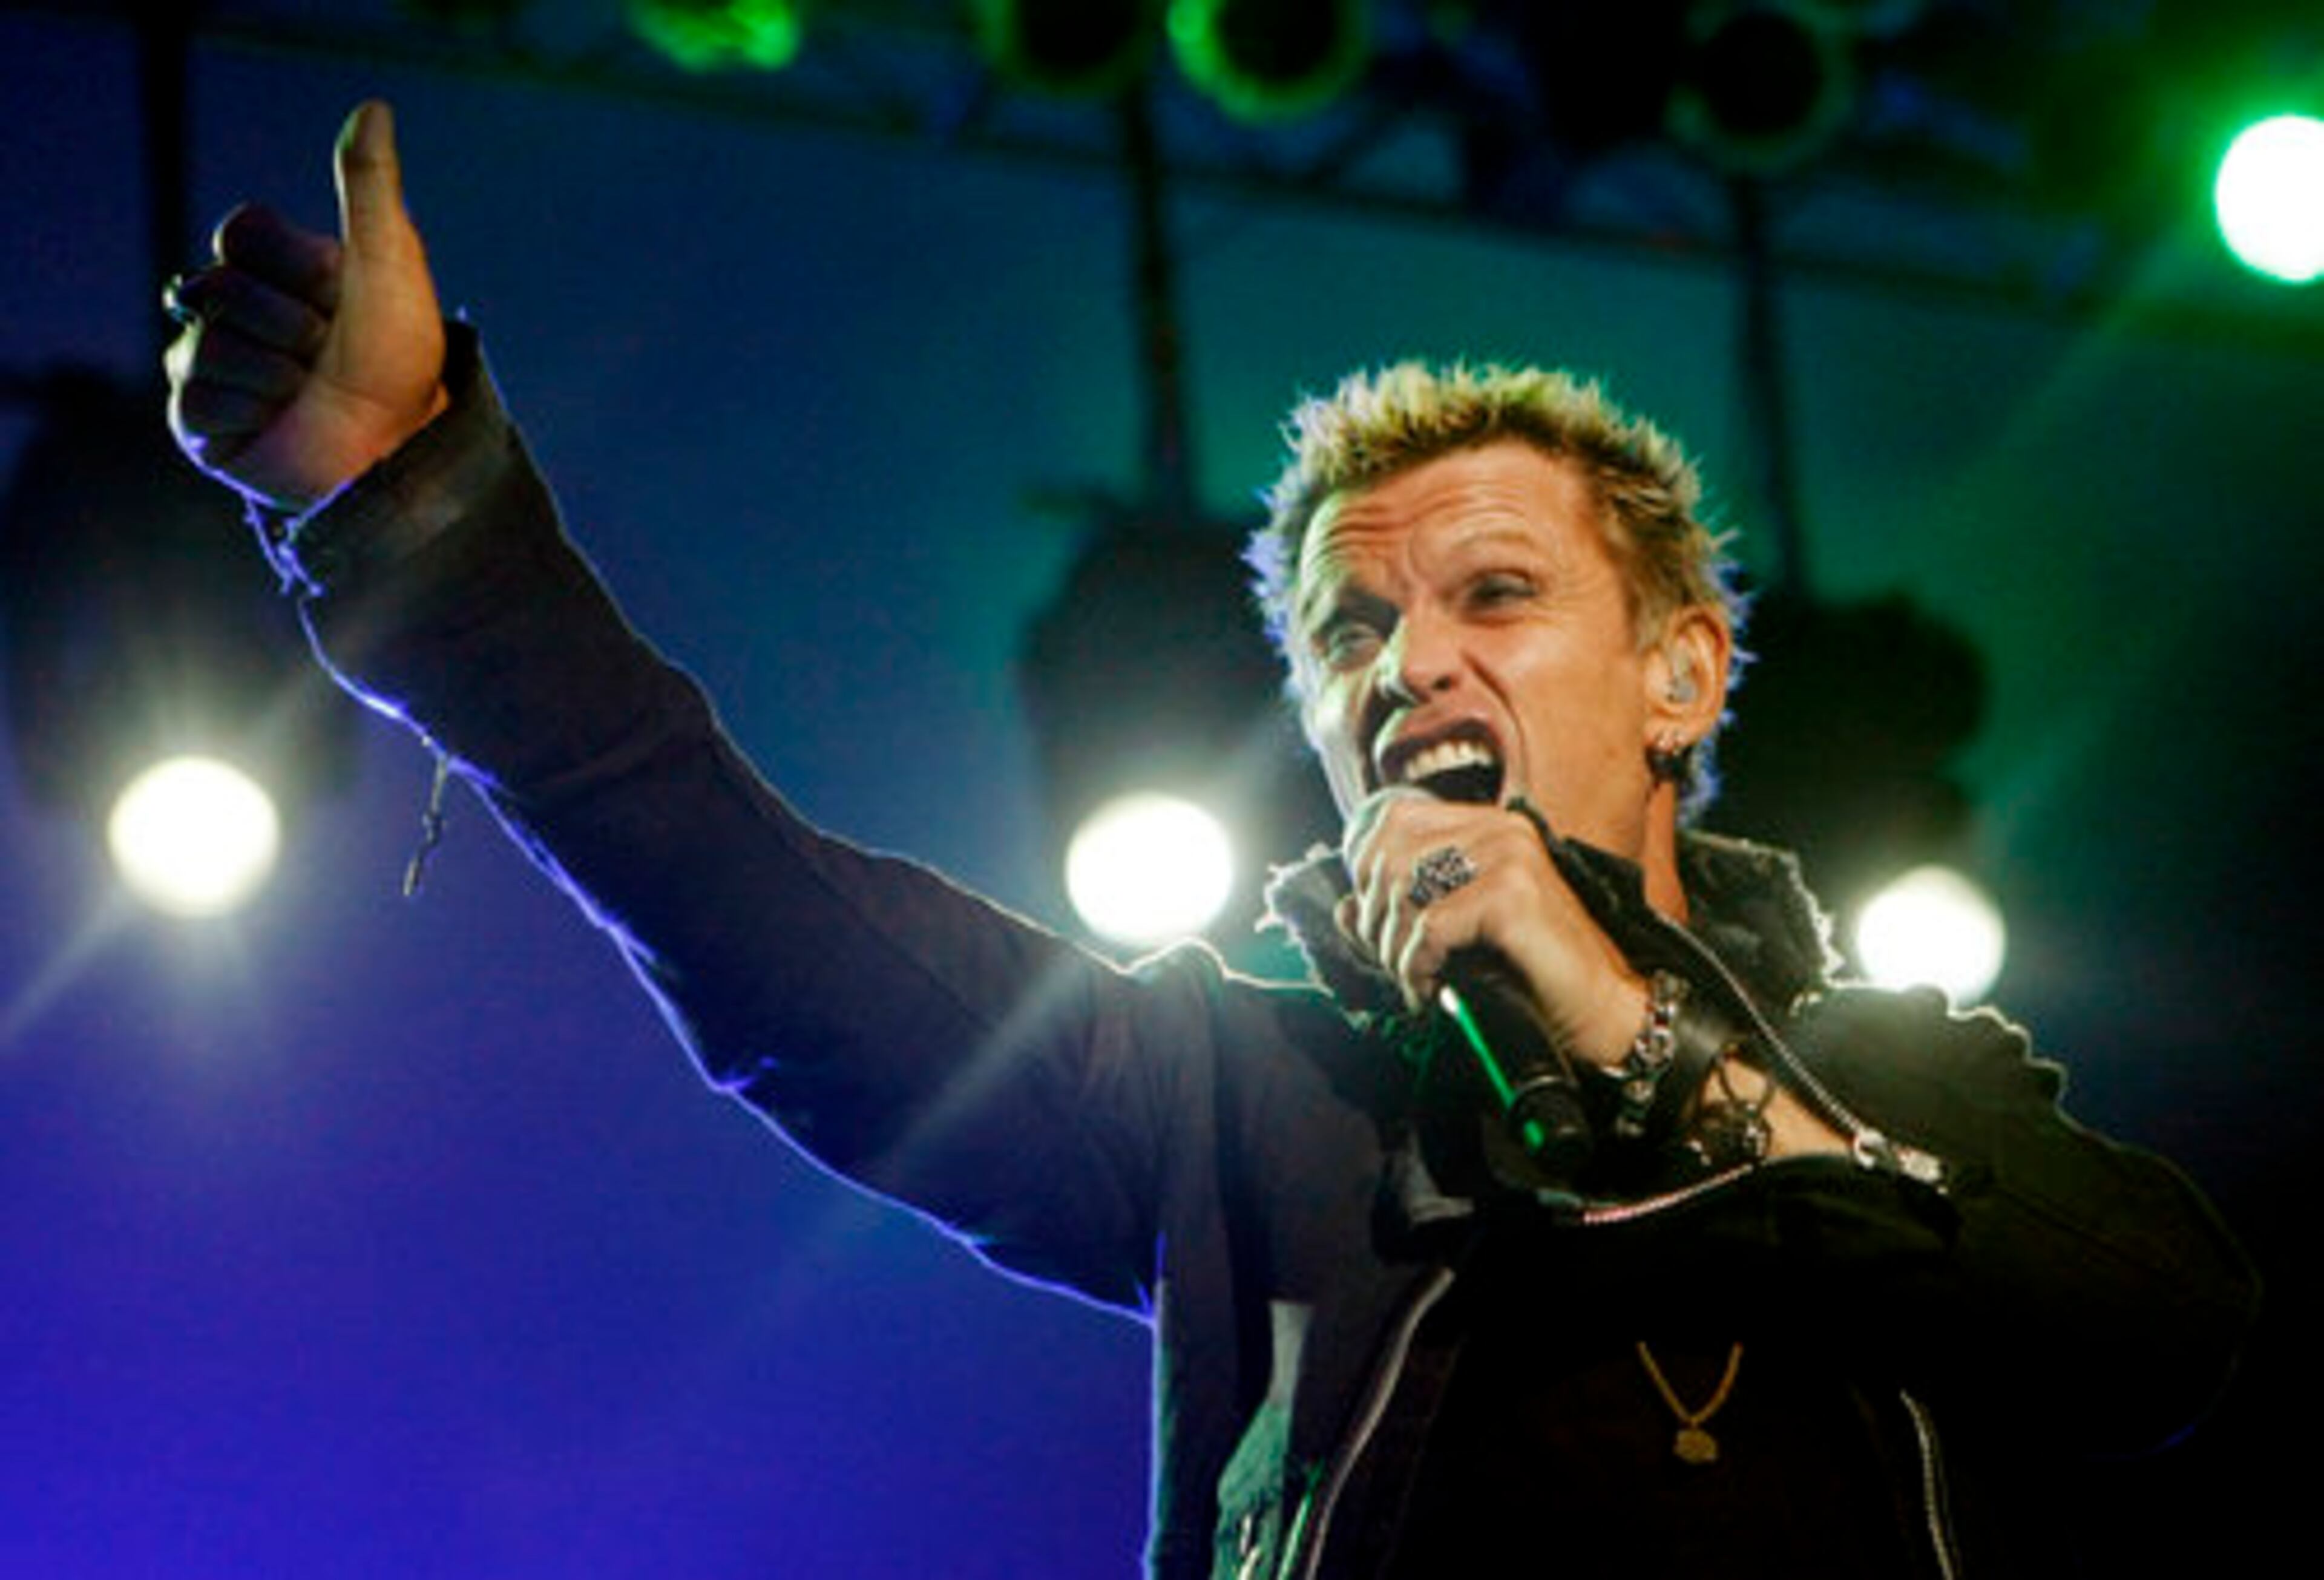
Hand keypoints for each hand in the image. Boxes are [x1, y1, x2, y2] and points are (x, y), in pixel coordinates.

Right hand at [165, 101, 447, 511]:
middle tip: (329, 353)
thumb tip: (374, 107)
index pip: (240, 230)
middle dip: (292, 324)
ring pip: (206, 344)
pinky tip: (282, 419)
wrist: (403, 445)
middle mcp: (231, 308)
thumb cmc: (401, 357)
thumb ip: (371, 187)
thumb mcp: (390, 263)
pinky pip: (197, 397)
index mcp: (272, 266)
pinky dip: (254, 410)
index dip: (296, 264)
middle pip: (220, 286)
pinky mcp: (198, 421)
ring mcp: (208, 363)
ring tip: (311, 391)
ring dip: (278, 372)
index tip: (339, 292)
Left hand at [1336, 789, 1646, 1065]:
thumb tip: (1342, 910)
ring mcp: (1508, 857)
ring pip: (1403, 890)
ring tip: (1414, 979)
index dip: (1366, 873)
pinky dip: (1417, 964)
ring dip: (1393, 948)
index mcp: (1488, 825)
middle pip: (1387, 855)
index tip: (1376, 926)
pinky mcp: (1512, 895)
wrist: (1606, 1011)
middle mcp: (1499, 829)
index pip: (1391, 820)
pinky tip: (1430, 988)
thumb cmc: (1535, 975)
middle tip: (1394, 962)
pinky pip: (1429, 925)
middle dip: (1375, 919)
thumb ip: (1405, 914)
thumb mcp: (1461, 936)